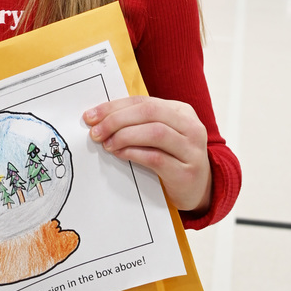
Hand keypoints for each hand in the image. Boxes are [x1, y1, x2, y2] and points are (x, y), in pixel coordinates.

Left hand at [83, 96, 211, 213]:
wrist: (199, 189)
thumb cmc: (172, 158)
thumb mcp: (161, 136)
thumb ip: (139, 124)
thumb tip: (100, 119)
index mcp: (181, 111)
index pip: (143, 101)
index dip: (114, 106)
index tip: (91, 115)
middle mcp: (190, 126)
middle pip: (149, 112)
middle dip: (116, 120)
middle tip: (96, 131)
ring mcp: (192, 149)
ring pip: (155, 132)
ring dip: (125, 136)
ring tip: (107, 144)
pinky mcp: (186, 172)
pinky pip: (156, 158)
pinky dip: (134, 153)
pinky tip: (120, 154)